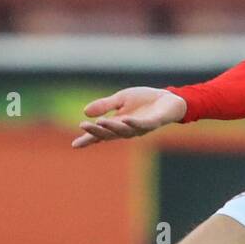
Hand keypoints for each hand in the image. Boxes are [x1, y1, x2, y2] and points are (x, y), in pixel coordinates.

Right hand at [71, 86, 186, 147]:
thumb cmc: (145, 100)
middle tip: (83, 126)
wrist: (169, 98)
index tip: (75, 145)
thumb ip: (105, 105)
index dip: (88, 139)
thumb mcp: (121, 99)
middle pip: (109, 134)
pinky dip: (134, 123)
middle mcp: (128, 129)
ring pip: (124, 131)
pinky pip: (143, 124)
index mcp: (119, 124)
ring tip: (100, 122)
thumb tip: (84, 112)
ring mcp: (141, 127)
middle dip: (96, 131)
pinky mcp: (154, 122)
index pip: (101, 133)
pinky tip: (126, 120)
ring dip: (112, 127)